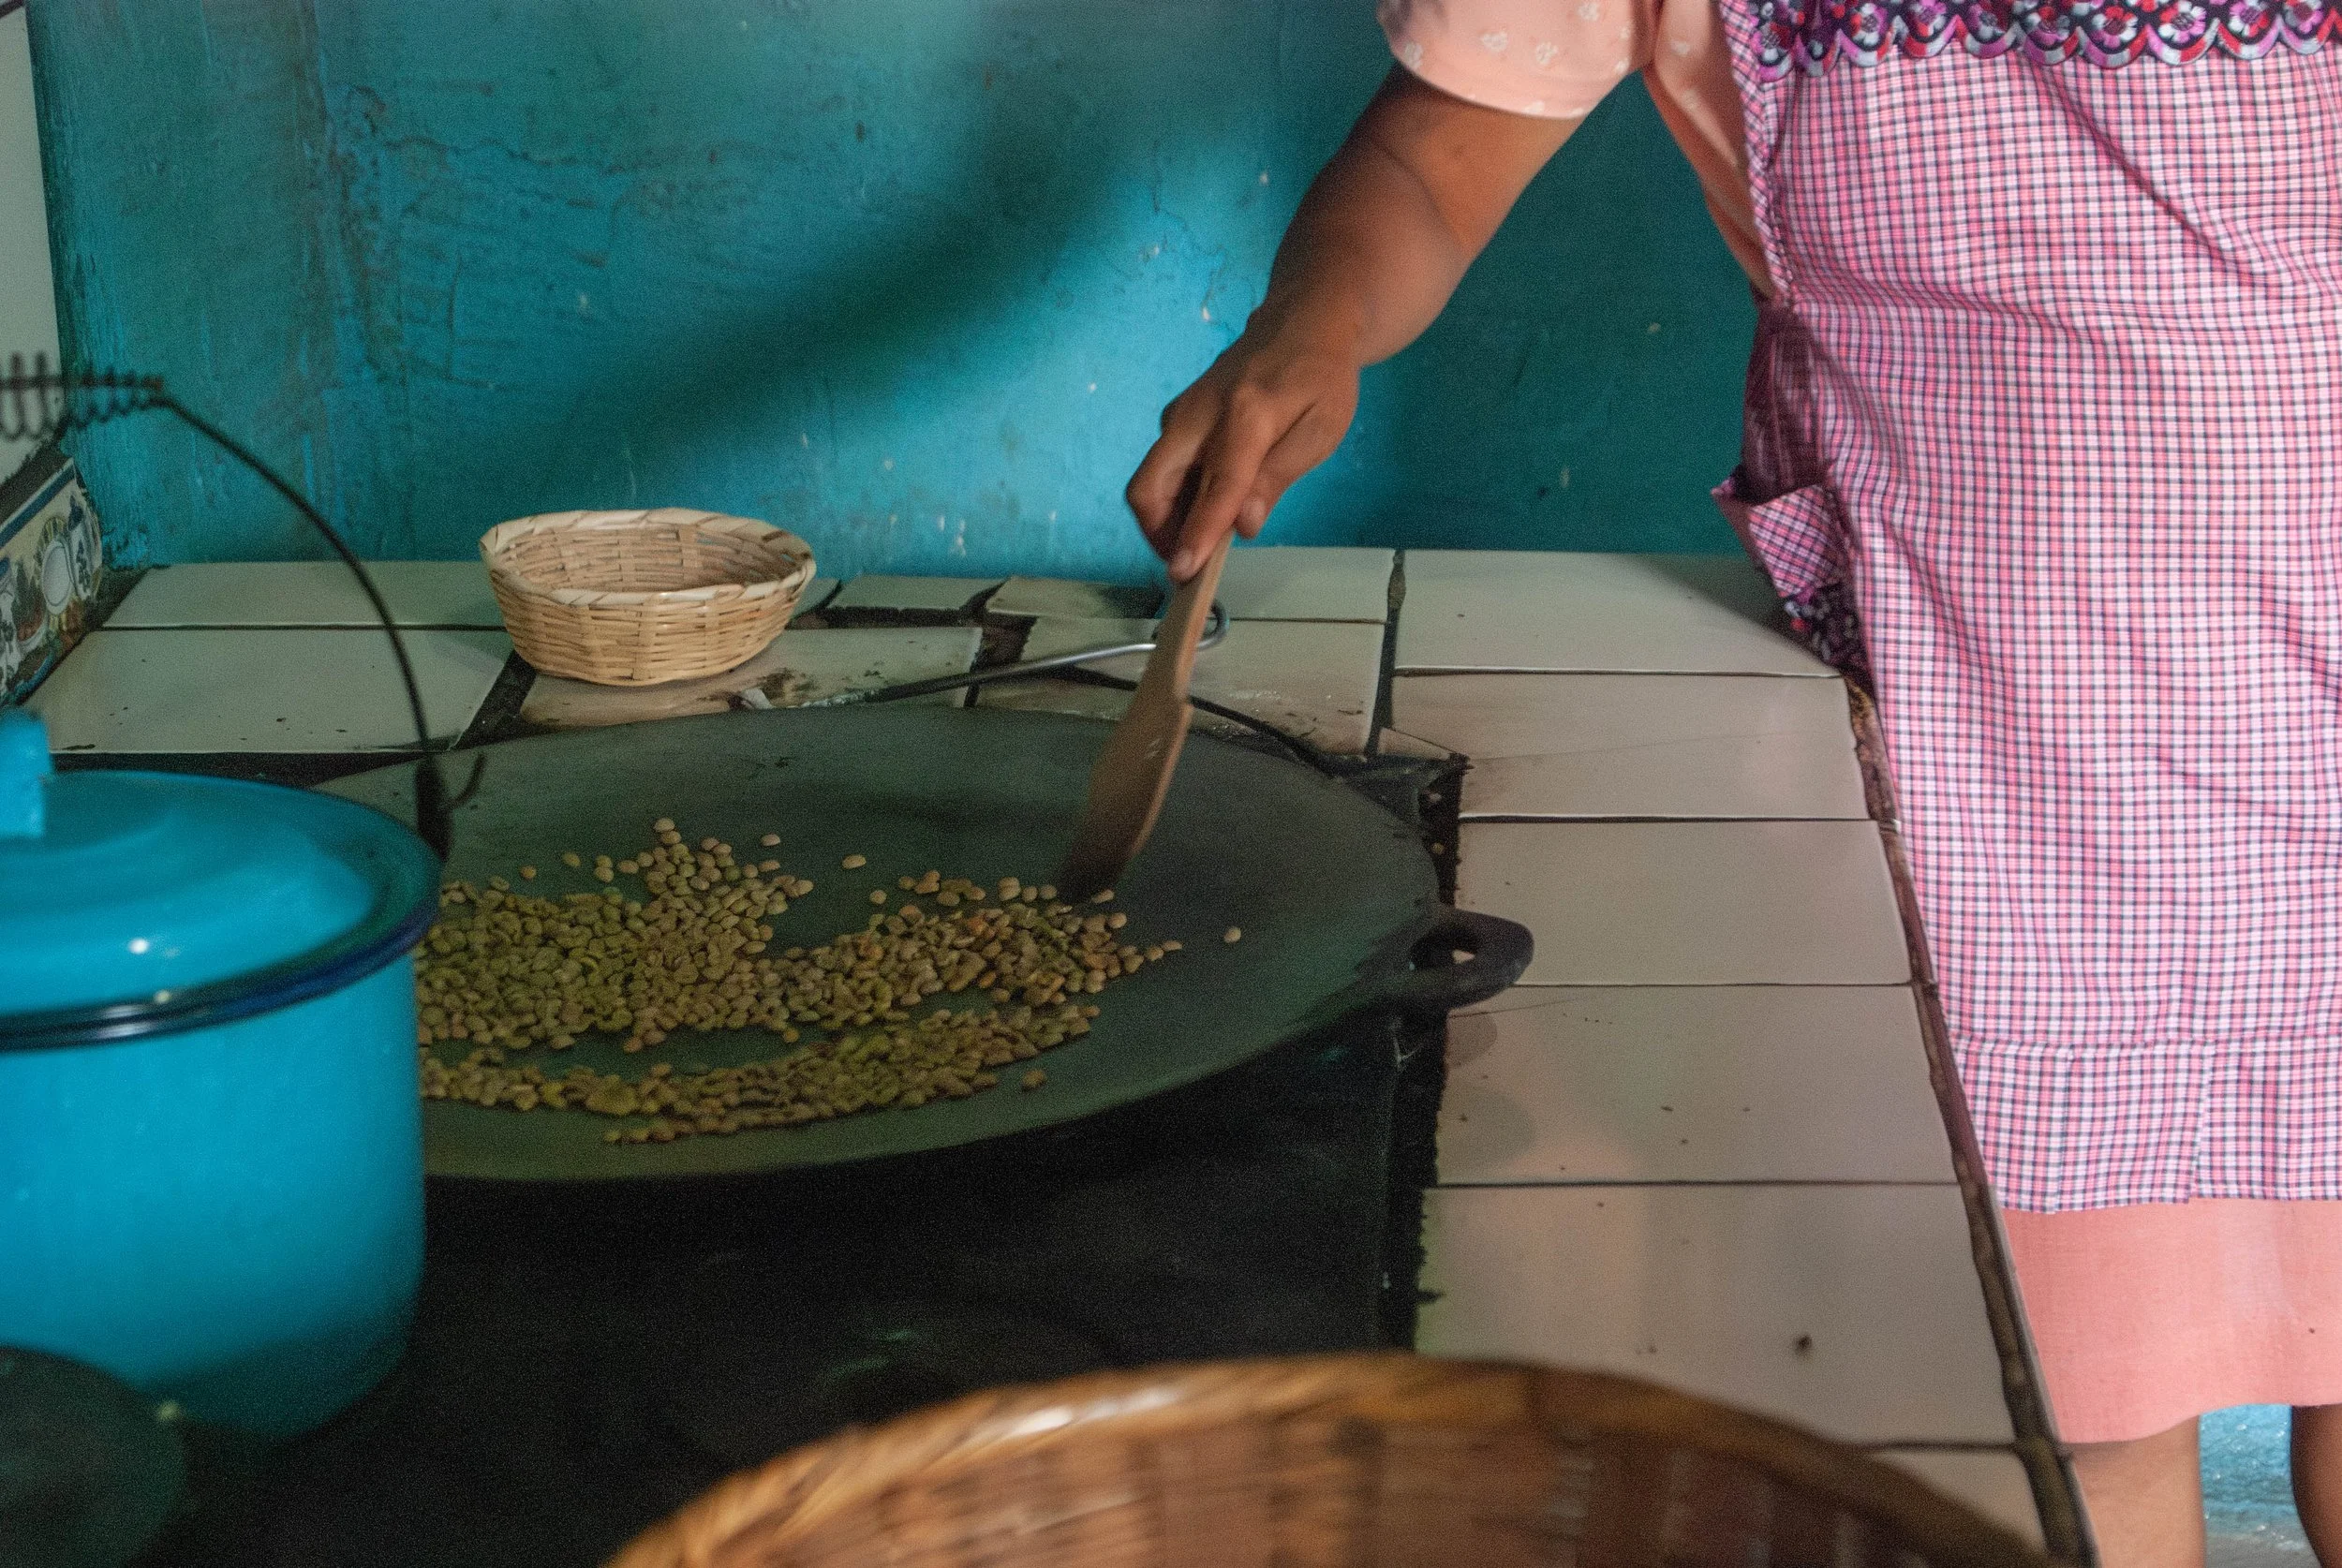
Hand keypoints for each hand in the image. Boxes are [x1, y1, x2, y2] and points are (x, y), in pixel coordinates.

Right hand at [1125, 315, 1362, 580]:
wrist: (1301, 323)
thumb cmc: (1319, 379)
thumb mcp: (1321, 430)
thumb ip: (1279, 476)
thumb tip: (1243, 524)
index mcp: (1246, 414)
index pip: (1216, 484)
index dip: (1198, 532)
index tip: (1183, 571)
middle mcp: (1198, 413)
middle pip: (1150, 484)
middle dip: (1159, 534)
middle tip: (1189, 564)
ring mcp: (1180, 414)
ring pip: (1150, 481)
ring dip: (1165, 520)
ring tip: (1202, 541)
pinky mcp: (1175, 418)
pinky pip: (1160, 469)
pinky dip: (1173, 499)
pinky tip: (1205, 510)